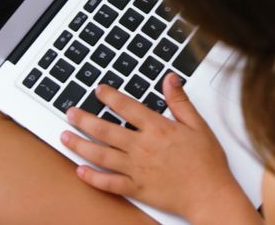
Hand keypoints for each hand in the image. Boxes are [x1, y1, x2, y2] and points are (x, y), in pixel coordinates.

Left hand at [61, 74, 253, 221]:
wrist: (210, 194)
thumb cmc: (207, 162)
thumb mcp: (198, 125)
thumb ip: (180, 101)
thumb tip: (170, 79)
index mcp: (157, 129)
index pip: (127, 107)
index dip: (110, 97)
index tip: (98, 90)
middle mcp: (142, 147)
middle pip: (105, 130)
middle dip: (84, 120)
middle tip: (69, 113)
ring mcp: (137, 169)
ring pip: (101, 155)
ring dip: (80, 145)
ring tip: (64, 137)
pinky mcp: (136, 188)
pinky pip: (109, 183)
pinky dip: (92, 177)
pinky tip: (80, 171)